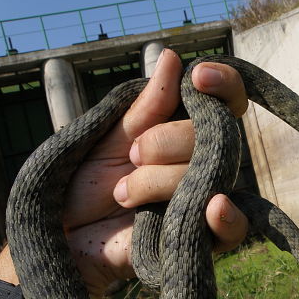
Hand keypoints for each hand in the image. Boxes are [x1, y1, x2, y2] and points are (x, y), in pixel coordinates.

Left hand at [62, 49, 248, 298]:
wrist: (64, 235)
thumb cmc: (84, 183)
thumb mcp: (112, 138)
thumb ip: (146, 107)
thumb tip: (171, 57)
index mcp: (186, 135)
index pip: (226, 103)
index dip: (224, 84)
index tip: (200, 76)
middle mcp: (204, 164)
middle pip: (218, 136)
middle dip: (167, 140)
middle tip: (132, 155)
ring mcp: (205, 201)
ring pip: (212, 176)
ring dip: (160, 180)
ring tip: (124, 193)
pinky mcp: (202, 241)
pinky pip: (234, 230)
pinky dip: (228, 218)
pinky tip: (214, 207)